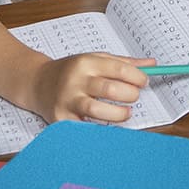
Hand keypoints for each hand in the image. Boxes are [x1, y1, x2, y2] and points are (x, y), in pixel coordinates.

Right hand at [30, 52, 153, 124]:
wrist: (37, 83)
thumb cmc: (70, 71)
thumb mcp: (94, 59)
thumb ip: (123, 63)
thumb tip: (152, 64)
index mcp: (86, 62)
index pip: (119, 68)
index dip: (137, 77)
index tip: (144, 82)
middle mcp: (75, 81)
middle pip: (110, 89)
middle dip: (130, 95)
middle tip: (134, 97)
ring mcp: (67, 101)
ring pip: (97, 110)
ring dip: (118, 114)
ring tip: (125, 113)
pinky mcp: (61, 119)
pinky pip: (84, 128)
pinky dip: (99, 129)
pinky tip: (107, 125)